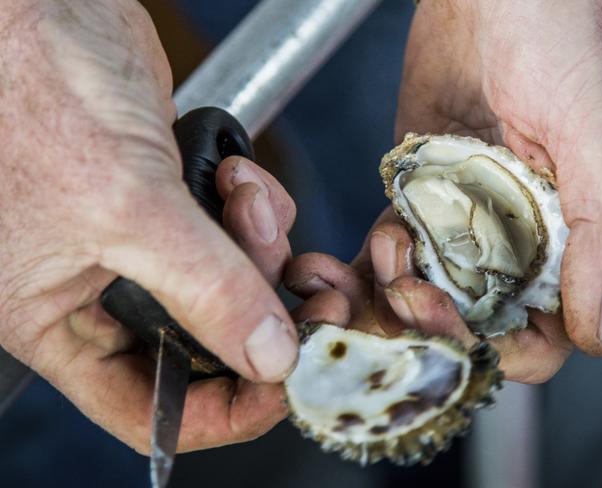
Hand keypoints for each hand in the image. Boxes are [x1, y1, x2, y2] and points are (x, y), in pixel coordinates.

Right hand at [0, 2, 297, 452]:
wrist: (41, 7)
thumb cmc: (32, 89)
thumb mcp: (121, 206)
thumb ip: (202, 289)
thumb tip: (267, 357)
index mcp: (57, 317)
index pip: (146, 406)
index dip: (220, 411)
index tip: (284, 386)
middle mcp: (100, 288)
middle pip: (205, 341)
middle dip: (257, 310)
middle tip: (299, 286)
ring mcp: (143, 242)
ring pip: (231, 282)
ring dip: (259, 247)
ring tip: (244, 194)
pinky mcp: (174, 198)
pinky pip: (238, 230)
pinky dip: (255, 207)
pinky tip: (238, 173)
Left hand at [395, 1, 601, 359]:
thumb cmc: (565, 38)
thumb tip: (600, 329)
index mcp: (572, 241)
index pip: (538, 334)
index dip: (496, 347)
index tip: (448, 321)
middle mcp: (518, 241)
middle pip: (470, 322)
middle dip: (426, 322)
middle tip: (399, 291)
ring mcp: (463, 220)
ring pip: (423, 292)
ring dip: (386, 298)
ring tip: (371, 260)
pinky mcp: (418, 194)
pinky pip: (391, 249)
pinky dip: (363, 268)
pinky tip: (339, 265)